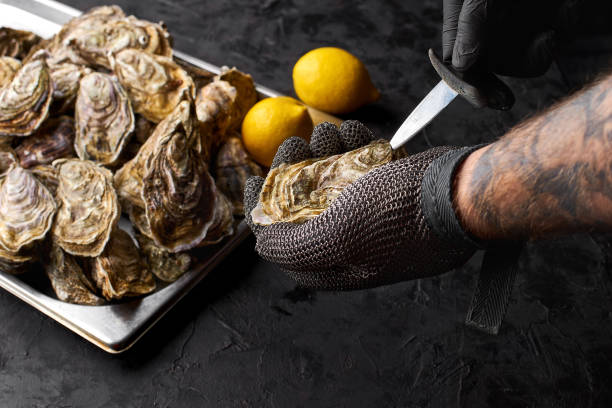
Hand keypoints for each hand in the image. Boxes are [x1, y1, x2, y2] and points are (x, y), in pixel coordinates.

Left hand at [243, 121, 478, 289]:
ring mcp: (375, 218)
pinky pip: (364, 170)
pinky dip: (356, 148)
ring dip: (326, 152)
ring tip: (328, 131)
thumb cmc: (399, 215)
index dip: (263, 211)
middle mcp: (353, 245)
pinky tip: (356, 132)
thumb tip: (259, 244)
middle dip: (297, 170)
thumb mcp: (337, 237)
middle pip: (307, 208)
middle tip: (296, 140)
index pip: (283, 244)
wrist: (465, 192)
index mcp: (336, 265)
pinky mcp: (394, 193)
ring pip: (335, 182)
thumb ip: (292, 246)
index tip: (253, 180)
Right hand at [443, 0, 580, 76]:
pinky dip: (567, 21)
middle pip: (496, 67)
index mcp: (465, 21)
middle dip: (512, 71)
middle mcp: (492, 24)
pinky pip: (559, 33)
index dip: (468, 86)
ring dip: (545, 47)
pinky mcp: (551, 12)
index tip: (483, 99)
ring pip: (531, 57)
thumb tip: (460, 67)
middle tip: (521, 78)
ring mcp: (522, 20)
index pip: (459, 65)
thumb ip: (468, 29)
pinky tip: (568, 4)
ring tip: (555, 23)